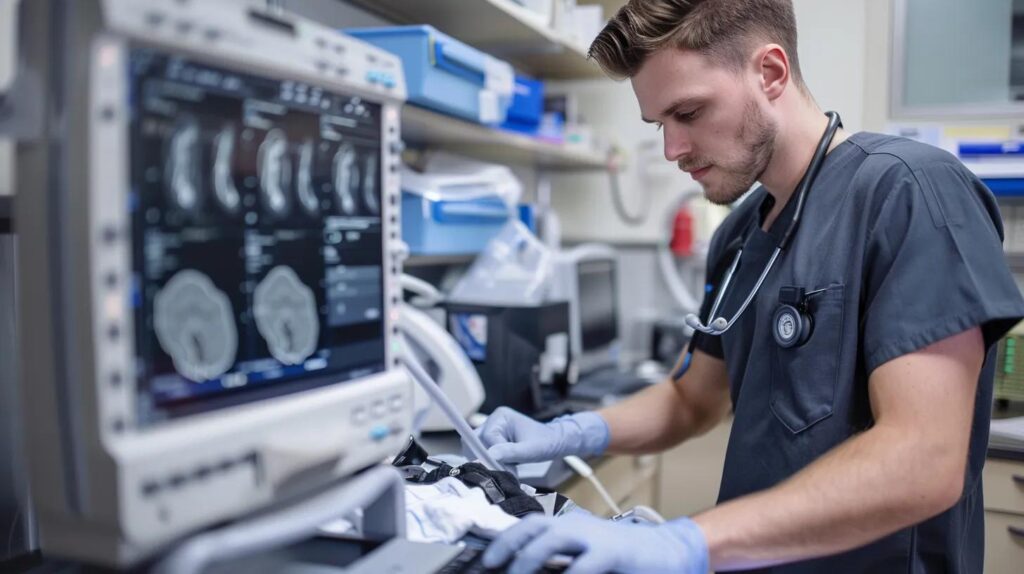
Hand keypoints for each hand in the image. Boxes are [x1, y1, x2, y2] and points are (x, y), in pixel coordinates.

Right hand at [471, 407, 609, 464]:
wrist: (555, 442)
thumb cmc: (546, 443)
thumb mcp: (530, 450)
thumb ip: (511, 452)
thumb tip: (491, 455)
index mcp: (501, 417)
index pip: (486, 438)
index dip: (491, 455)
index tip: (501, 469)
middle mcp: (494, 421)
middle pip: (477, 442)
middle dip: (488, 458)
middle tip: (504, 470)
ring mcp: (493, 430)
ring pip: (479, 449)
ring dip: (490, 461)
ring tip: (508, 468)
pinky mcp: (495, 440)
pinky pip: (485, 452)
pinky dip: (493, 462)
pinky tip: (507, 466)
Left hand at [482, 513, 708, 573]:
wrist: (664, 551)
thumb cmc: (619, 557)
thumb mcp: (582, 555)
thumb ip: (556, 560)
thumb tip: (522, 568)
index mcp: (566, 526)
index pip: (526, 526)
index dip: (502, 541)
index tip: (483, 560)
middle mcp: (576, 525)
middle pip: (533, 526)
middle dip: (508, 545)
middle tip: (490, 566)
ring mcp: (594, 536)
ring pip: (552, 539)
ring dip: (530, 558)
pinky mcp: (612, 552)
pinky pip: (583, 565)